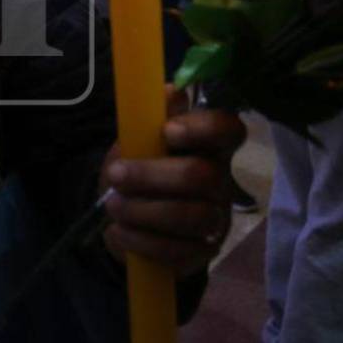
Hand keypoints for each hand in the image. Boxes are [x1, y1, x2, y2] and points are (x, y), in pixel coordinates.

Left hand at [100, 87, 244, 276]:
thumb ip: (151, 118)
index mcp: (207, 145)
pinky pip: (176, 251)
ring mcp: (215, 217)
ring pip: (190, 216)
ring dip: (142, 211)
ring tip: (113, 206)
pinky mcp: (202, 251)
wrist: (129, 218)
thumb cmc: (139, 168)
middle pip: (202, 176)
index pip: (228, 129)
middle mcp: (220, 180)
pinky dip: (140, 241)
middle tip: (116, 176)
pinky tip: (119, 232)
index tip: (168, 131)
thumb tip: (169, 91)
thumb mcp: (136, 140)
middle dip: (151, 176)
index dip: (204, 128)